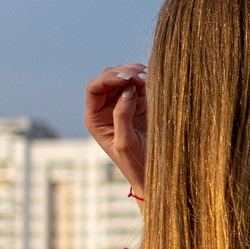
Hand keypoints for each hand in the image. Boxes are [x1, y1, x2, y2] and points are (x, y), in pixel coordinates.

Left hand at [85, 65, 147, 198]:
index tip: (128, 79)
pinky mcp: (140, 105)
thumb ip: (122, 115)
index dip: (109, 78)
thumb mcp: (125, 142)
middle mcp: (106, 108)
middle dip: (124, 73)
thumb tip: (127, 90)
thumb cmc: (135, 164)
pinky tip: (154, 82)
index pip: (95, 88)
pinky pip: (140, 85)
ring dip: (135, 74)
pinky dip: (147, 79)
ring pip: (124, 77)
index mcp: (95, 118)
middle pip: (108, 78)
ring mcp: (123, 105)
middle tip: (142, 78)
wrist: (153, 175)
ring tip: (149, 79)